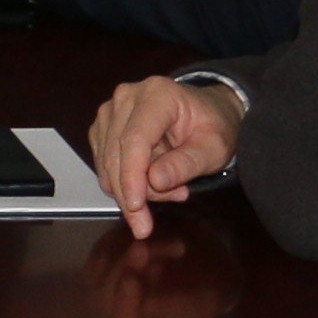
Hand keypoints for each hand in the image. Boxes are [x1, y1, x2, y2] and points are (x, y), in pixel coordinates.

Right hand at [85, 74, 246, 238]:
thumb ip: (186, 163)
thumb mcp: (214, 148)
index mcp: (158, 94)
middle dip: (130, 194)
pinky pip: (105, 165)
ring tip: (171, 191)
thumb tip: (155, 180)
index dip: (132, 176)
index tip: (136, 206)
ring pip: (108, 164)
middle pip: (116, 154)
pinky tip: (154, 182)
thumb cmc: (213, 126)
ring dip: (133, 189)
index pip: (134, 139)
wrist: (207, 112)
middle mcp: (127, 97)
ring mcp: (111, 111)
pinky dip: (126, 182)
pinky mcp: (103, 127)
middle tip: (147, 223)